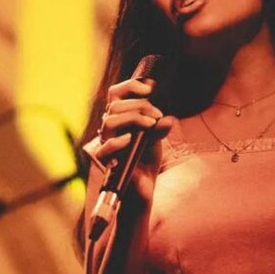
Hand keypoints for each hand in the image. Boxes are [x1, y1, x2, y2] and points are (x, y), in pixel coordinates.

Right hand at [85, 77, 174, 204]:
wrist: (143, 187)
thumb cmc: (146, 159)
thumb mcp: (157, 138)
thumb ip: (161, 127)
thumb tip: (169, 119)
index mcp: (120, 118)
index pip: (116, 93)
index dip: (130, 86)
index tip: (149, 88)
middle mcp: (110, 129)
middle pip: (115, 105)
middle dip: (140, 106)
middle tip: (157, 115)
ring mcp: (107, 144)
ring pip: (109, 121)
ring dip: (133, 118)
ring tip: (150, 125)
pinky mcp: (106, 161)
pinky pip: (105, 148)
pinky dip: (118, 141)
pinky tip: (131, 140)